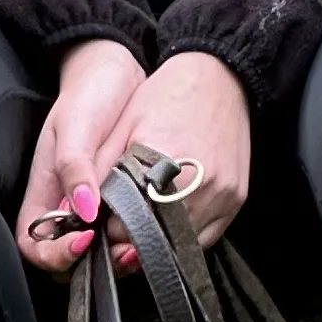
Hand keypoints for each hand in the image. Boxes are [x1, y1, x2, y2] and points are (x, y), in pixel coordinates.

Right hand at [16, 40, 146, 277]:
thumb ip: (75, 167)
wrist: (120, 75)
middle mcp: (65, 211)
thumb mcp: (75, 126)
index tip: (86, 238)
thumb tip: (85, 212)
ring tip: (144, 245)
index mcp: (41, 197)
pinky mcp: (123, 206)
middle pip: (69, 262)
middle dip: (95, 264)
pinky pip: (126, 235)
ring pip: (101, 254)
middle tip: (125, 252)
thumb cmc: (88, 96)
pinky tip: (157, 229)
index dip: (55, 255)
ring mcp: (94, 212)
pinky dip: (139, 238)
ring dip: (120, 256)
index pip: (35, 248)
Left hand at [19, 45, 251, 272]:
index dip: (111, 229)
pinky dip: (184, 238)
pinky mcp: (237, 199)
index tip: (103, 224)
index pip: (128, 223)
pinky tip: (169, 224)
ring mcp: (224, 194)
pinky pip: (207, 238)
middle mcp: (201, 182)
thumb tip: (84, 212)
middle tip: (119, 230)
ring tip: (143, 226)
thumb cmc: (165, 97)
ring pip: (182, 244)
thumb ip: (101, 171)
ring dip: (159, 242)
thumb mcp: (123, 127)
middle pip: (158, 238)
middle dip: (133, 240)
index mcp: (165, 161)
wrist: (218, 77)